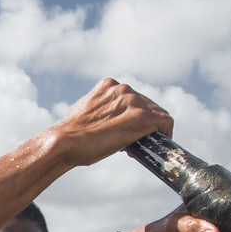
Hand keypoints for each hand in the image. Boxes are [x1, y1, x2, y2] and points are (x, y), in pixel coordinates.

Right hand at [50, 78, 172, 166]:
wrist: (65, 142)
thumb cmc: (70, 133)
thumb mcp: (82, 110)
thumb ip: (97, 107)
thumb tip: (101, 117)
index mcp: (109, 85)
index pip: (133, 98)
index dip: (132, 116)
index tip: (126, 130)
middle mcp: (123, 89)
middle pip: (148, 105)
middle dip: (143, 124)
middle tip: (131, 143)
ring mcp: (133, 102)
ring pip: (157, 114)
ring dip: (151, 130)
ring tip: (138, 146)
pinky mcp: (141, 118)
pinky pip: (164, 122)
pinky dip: (164, 133)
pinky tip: (157, 144)